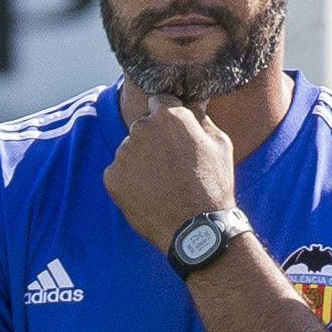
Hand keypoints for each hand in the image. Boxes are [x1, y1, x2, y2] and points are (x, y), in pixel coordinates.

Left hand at [103, 100, 237, 252]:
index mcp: (168, 115)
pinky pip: (118, 174)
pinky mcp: (112, 177)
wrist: (197, 229)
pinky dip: (129, 183)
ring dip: (140, 163)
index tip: (175, 137)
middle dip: (153, 141)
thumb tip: (193, 102)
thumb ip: (201, 116)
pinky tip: (149, 196)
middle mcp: (141, 128)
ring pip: (129, 151)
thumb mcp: (219, 143)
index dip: (169, 121)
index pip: (160, 103)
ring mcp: (123, 153)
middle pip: (143, 127)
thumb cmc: (213, 185)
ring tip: (161, 186)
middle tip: (170, 168)